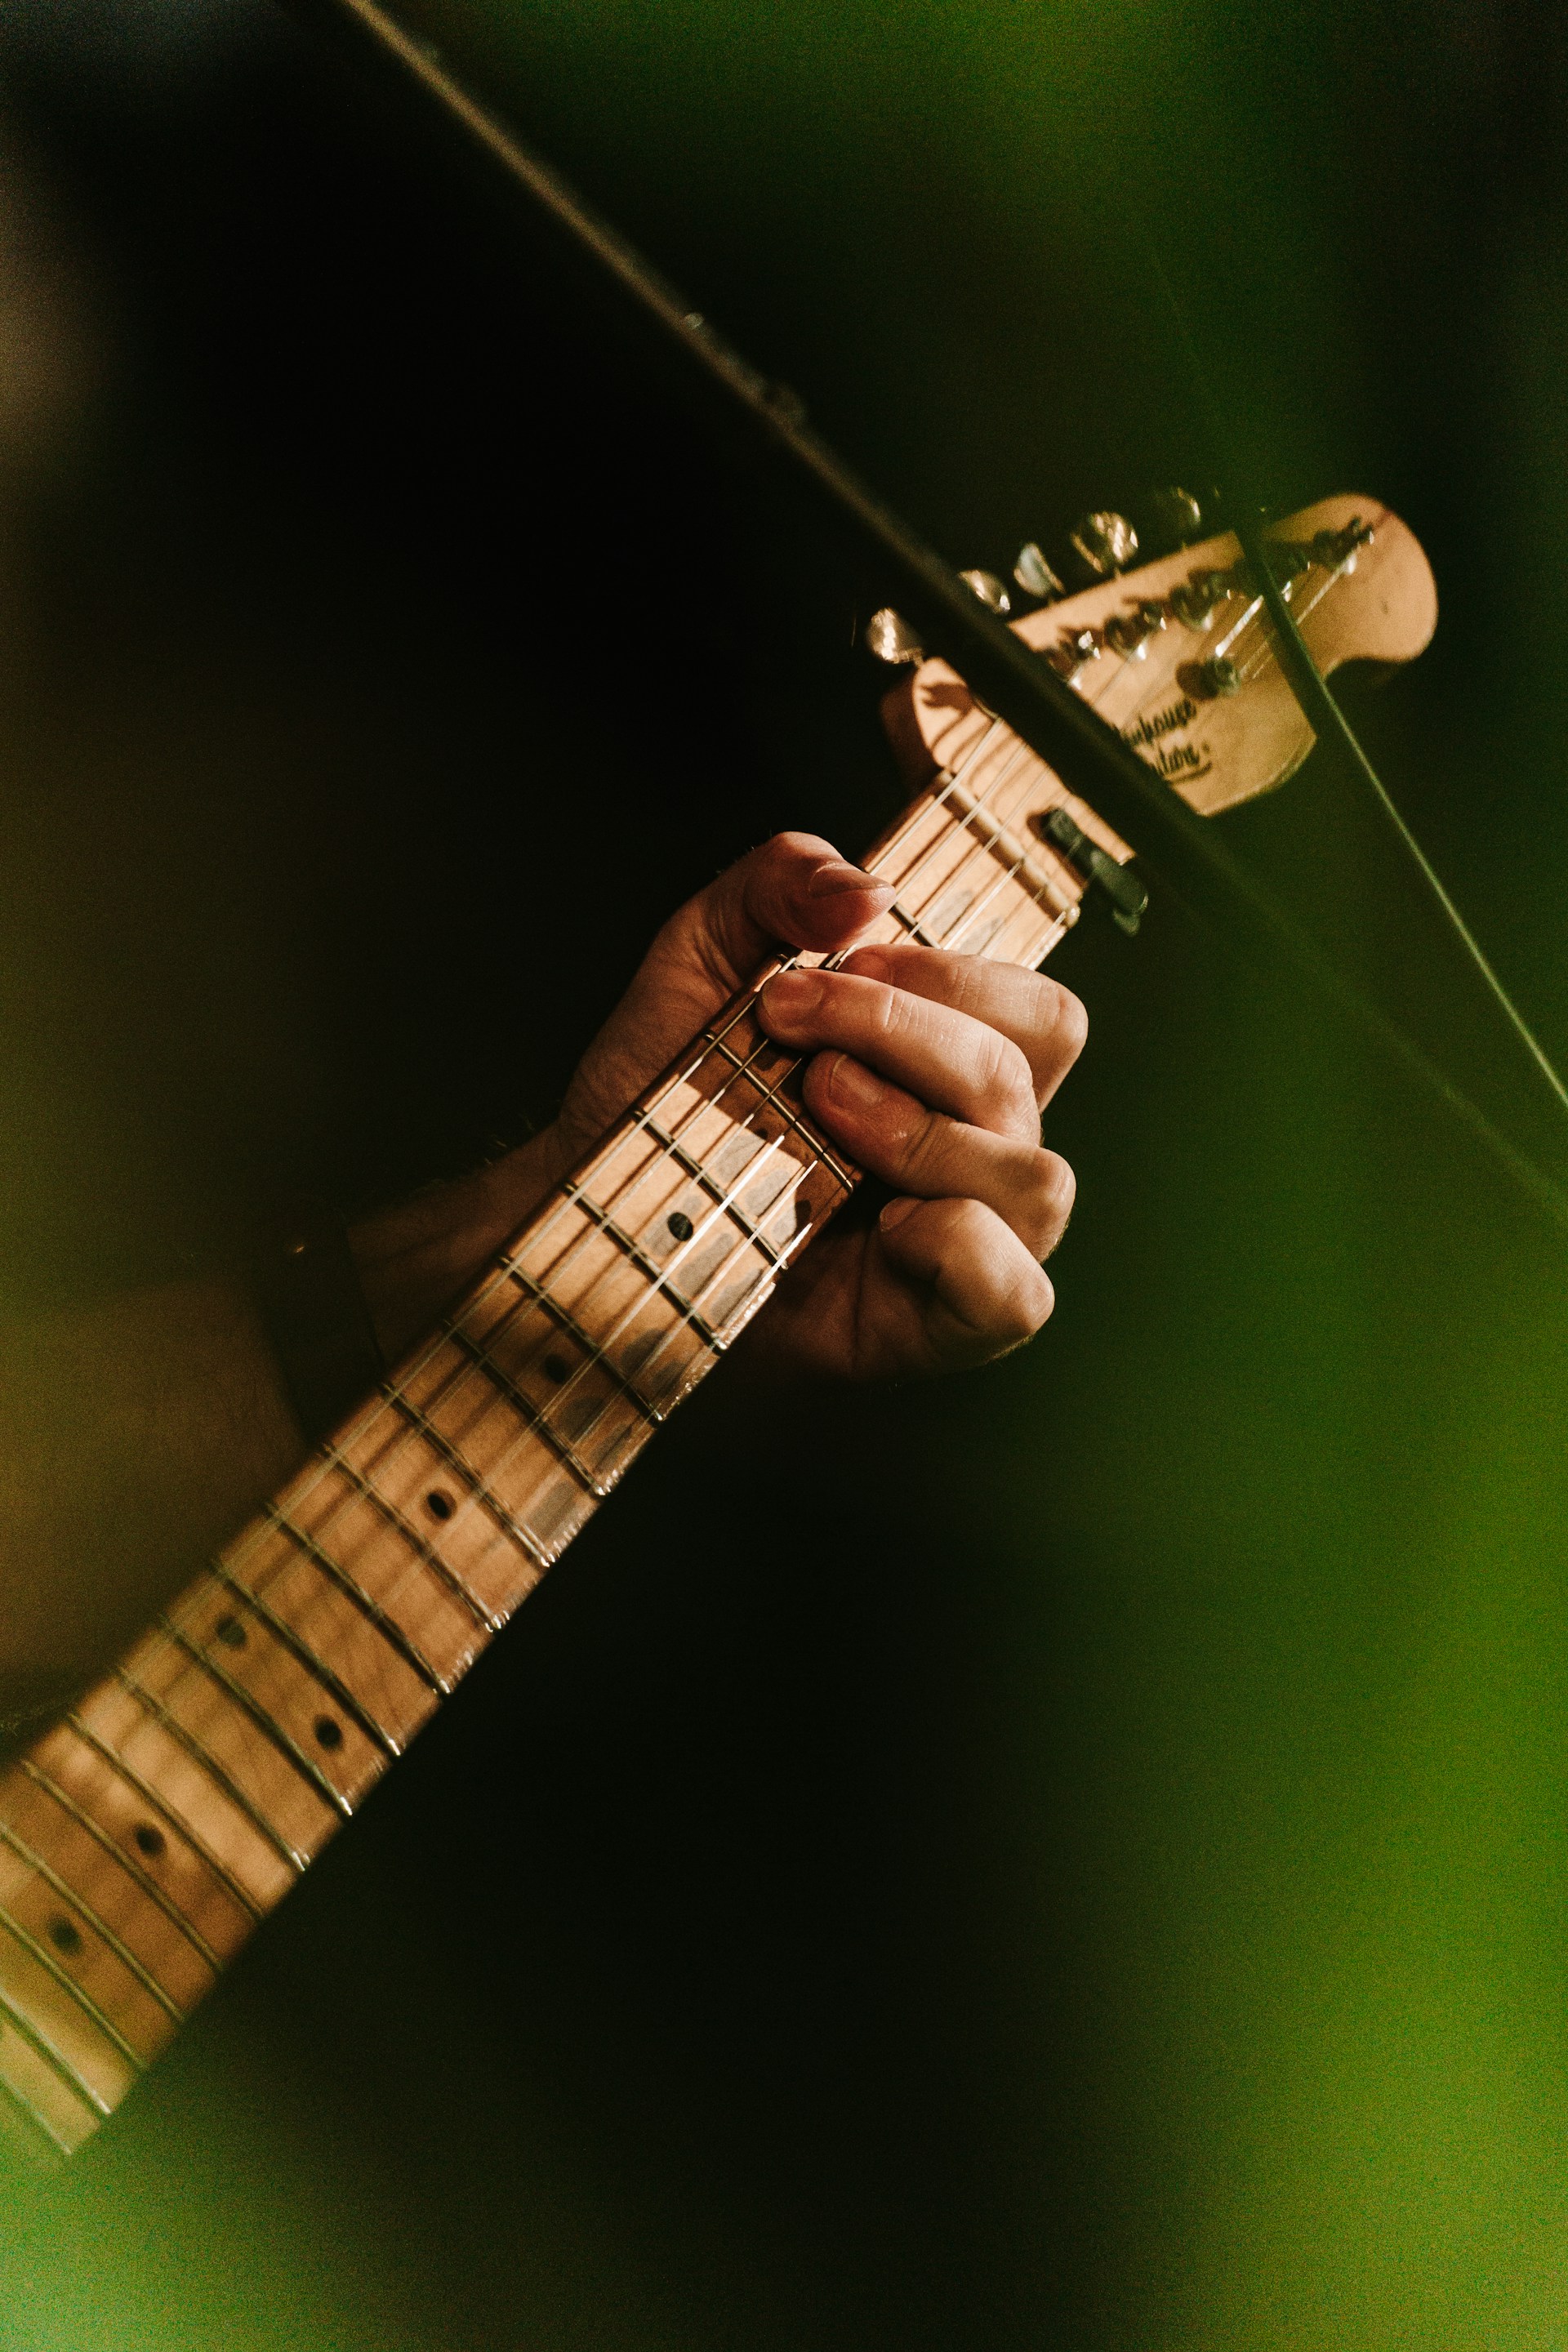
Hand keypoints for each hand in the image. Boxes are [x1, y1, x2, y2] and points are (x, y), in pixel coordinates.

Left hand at [356, 833, 1083, 1378]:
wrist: (597, 1206)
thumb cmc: (672, 1094)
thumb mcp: (708, 948)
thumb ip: (783, 878)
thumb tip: (864, 892)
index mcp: (954, 1068)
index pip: (1042, 1013)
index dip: (957, 973)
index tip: (844, 965)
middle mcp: (979, 1151)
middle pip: (1030, 1071)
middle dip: (902, 1028)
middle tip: (792, 1031)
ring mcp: (970, 1241)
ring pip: (1035, 1178)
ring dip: (918, 1130)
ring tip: (817, 1115)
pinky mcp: (937, 1326)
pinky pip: (1012, 1291)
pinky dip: (955, 1243)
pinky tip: (874, 1222)